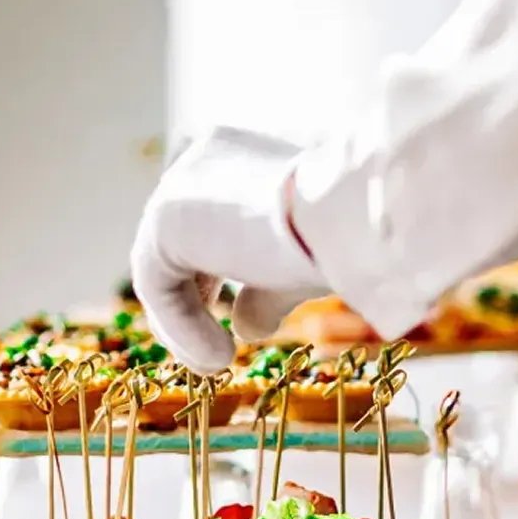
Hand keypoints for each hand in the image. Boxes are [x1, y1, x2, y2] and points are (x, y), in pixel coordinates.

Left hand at [130, 127, 326, 371]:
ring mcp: (182, 182)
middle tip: (215, 352)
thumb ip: (265, 290)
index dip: (215, 275)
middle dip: (194, 299)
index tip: (234, 323)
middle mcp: (208, 157)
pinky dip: (182, 327)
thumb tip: (244, 328)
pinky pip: (158, 285)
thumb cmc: (347, 232)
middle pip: (180, 240)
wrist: (359, 211)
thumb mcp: (300, 265)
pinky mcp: (166, 216)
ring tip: (218, 364)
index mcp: (244, 153)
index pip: (213, 218)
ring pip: (165, 264)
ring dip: (187, 323)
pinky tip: (219, 357)